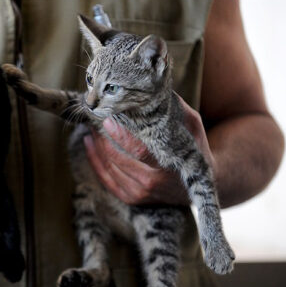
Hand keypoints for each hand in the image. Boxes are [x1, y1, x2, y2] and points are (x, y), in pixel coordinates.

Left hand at [84, 95, 215, 205]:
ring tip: (91, 128)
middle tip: (93, 119)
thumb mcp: (192, 127)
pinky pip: (106, 180)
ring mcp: (140, 193)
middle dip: (102, 138)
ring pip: (109, 168)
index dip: (120, 136)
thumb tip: (153, 88)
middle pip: (118, 159)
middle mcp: (152, 182)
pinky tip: (89, 145)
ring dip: (96, 147)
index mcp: (168, 164)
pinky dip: (95, 161)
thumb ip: (174, 109)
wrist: (197, 185)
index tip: (107, 120)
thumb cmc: (194, 149)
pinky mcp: (131, 198)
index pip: (139, 151)